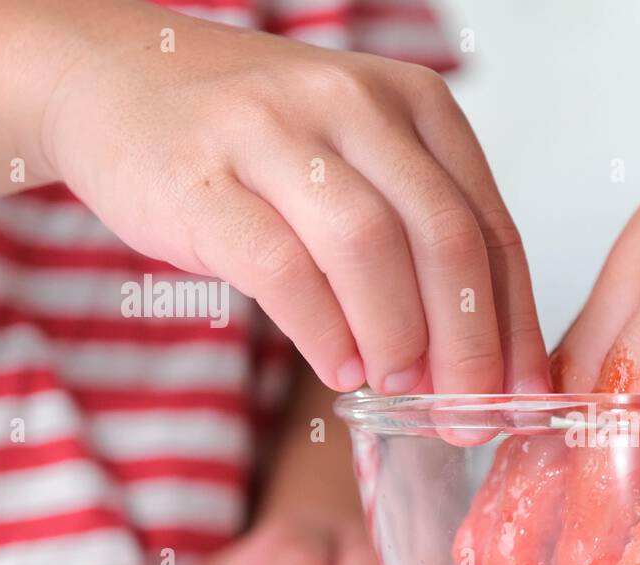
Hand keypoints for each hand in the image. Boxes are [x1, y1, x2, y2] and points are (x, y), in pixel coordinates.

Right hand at [30, 0, 547, 394]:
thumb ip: (420, 239)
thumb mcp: (361, 160)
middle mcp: (353, 103)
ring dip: (397, 336)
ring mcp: (274, 131)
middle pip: (444, 239)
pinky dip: (323, 332)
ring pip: (369, 246)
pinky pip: (281, 267)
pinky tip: (340, 369)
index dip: (515, 323)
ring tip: (400, 389)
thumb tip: (480, 360)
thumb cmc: (257, 140)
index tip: (521, 392)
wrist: (117, 76)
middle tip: (467, 412)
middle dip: (469, 344)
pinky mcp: (201, 175)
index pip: (491, 227)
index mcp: (415, 104)